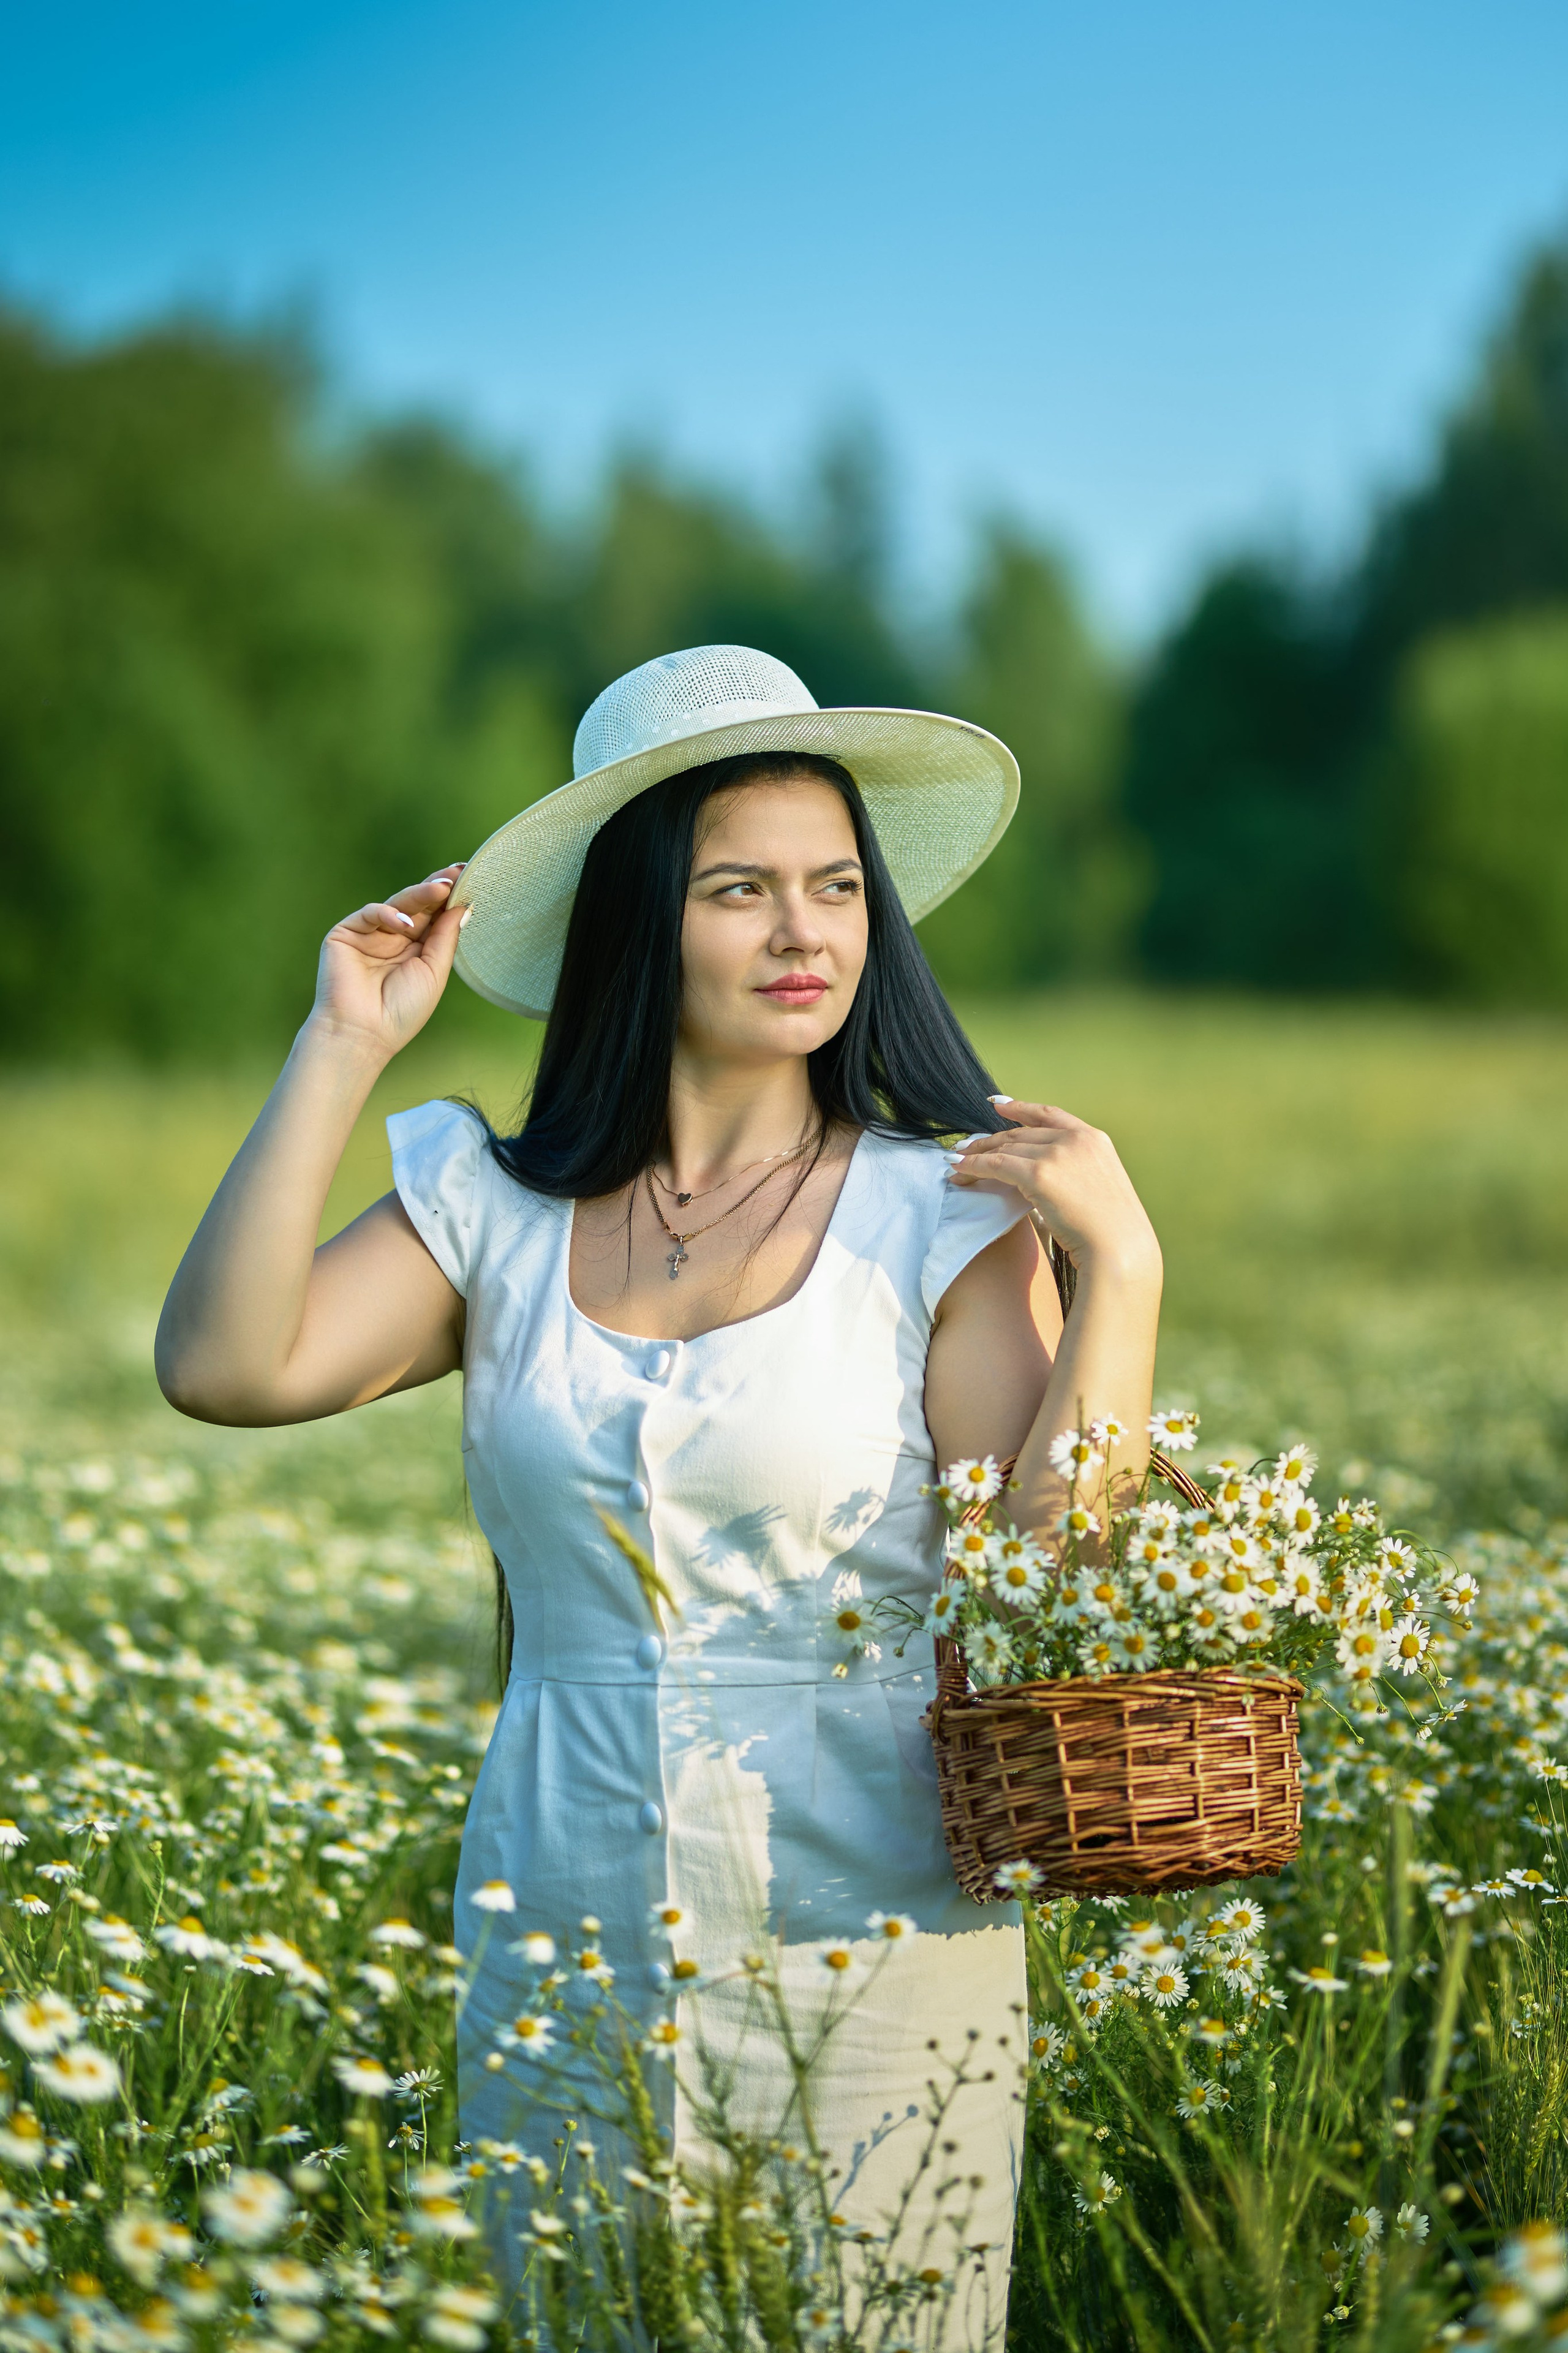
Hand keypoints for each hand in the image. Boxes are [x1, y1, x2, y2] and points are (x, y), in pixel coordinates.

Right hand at [307, 865, 467, 1059]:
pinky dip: (387, 914)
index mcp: (417, 949)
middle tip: (458, 873)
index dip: (451, 898)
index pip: (436, 915)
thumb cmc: (402, 1010)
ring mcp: (370, 934)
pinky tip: (404, 924)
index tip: (471, 877)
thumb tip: (464, 905)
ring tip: (441, 888)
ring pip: (398, 903)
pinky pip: (371, 913)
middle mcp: (394, 938)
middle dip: (439, 887)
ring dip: (420, 894)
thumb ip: (445, 937)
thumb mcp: (434, 972)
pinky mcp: (346, 933)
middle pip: (419, 904)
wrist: (363, 1034)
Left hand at [948, 1100, 1161, 1279]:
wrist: (1120, 1249)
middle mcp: (1076, 1139)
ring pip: (1005, 1147)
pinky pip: (996, 1165)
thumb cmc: (1112, 1231)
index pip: (1049, 1115)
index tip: (998, 1105)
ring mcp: (1057, 1154)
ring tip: (956, 1160)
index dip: (1021, 1108)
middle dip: (989, 1140)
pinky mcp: (1039, 1173)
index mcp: (1094, 1139)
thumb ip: (1077, 1172)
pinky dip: (972, 1167)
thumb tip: (1047, 1179)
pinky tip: (957, 1170)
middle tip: (965, 1147)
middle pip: (1021, 1133)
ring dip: (976, 1154)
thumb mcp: (1100, 1187)